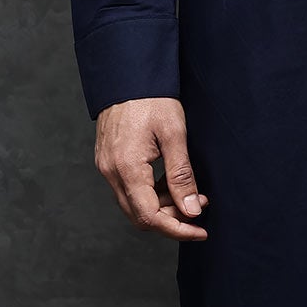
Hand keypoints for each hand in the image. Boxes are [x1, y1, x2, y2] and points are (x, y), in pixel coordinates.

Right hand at [94, 96, 208, 240]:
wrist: (128, 75)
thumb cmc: (152, 100)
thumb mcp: (175, 135)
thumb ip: (182, 176)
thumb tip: (192, 211)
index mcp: (127, 168)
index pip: (150, 216)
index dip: (177, 229)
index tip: (200, 231)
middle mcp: (111, 172)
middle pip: (140, 217)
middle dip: (172, 219)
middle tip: (199, 206)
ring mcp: (106, 167)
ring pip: (134, 205)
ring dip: (163, 207)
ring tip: (190, 192)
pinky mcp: (108, 161)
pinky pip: (129, 190)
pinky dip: (152, 194)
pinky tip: (171, 181)